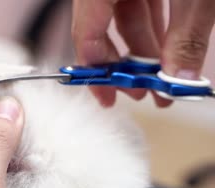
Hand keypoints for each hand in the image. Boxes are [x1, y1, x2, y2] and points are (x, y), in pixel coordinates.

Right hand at [72, 0, 214, 106]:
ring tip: (160, 77)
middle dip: (124, 64)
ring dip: (141, 49)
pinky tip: (166, 49)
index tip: (107, 96)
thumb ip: (185, 37)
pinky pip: (136, 3)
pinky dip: (150, 27)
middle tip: (141, 92)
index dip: (95, 68)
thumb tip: (178, 80)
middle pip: (99, 28)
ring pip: (121, 17)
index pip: (85, 31)